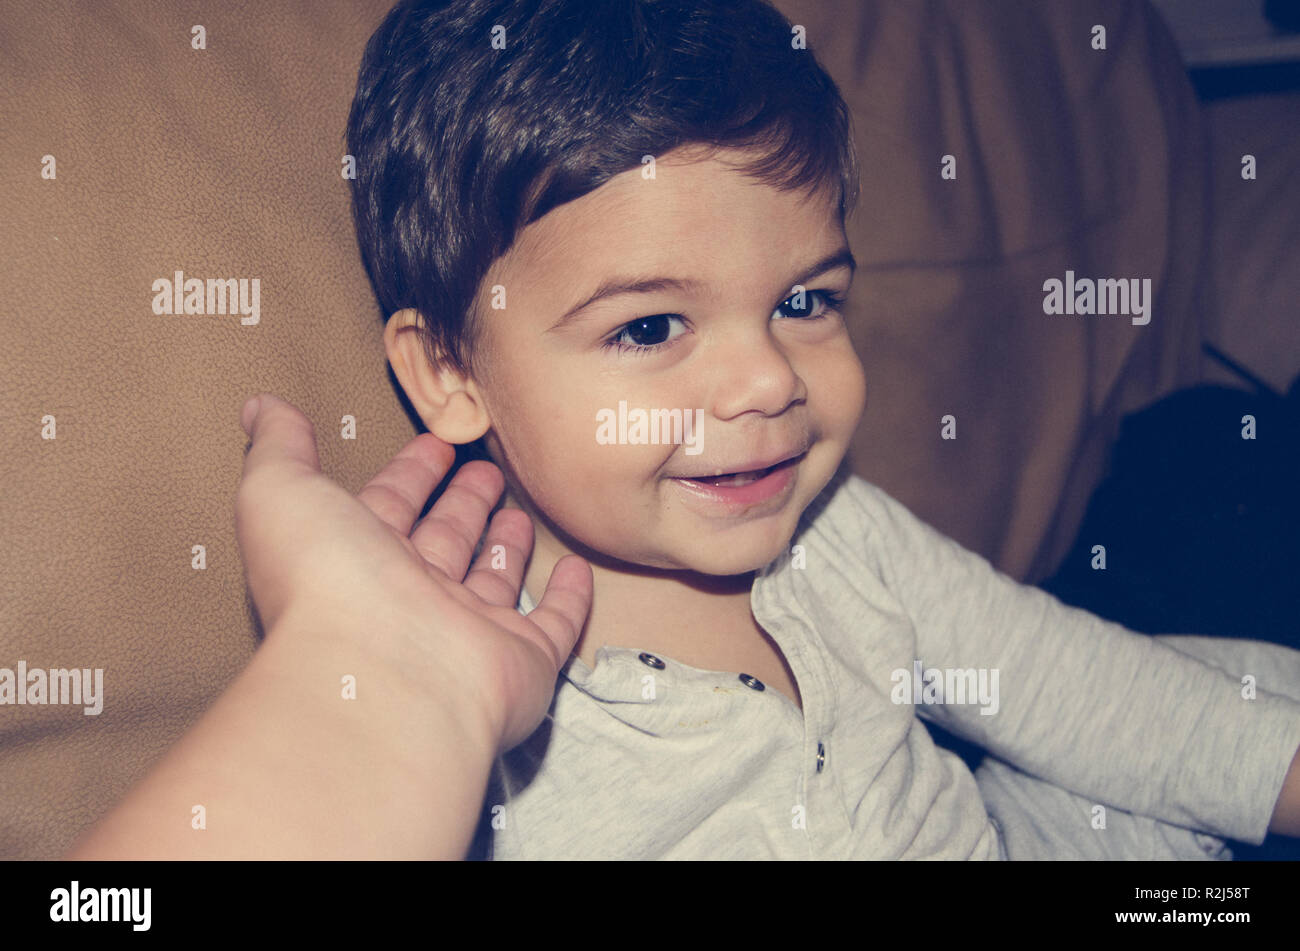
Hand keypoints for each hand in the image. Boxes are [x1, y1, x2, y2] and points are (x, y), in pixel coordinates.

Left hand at [235, 393, 592, 751]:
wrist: (382, 681)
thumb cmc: (328, 586)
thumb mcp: (283, 493)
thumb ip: (278, 447)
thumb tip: (260, 406)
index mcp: (360, 561)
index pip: (390, 506)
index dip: (410, 473)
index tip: (434, 440)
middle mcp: (412, 599)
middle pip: (444, 540)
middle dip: (463, 504)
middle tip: (486, 470)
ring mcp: (468, 634)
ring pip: (493, 580)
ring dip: (506, 544)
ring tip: (521, 509)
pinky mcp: (521, 662)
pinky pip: (552, 625)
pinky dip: (568, 600)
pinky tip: (578, 570)